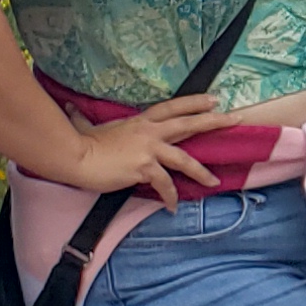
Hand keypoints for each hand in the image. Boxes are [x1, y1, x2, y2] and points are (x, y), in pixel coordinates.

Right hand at [35, 95, 225, 203]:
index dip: (194, 102)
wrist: (75, 157)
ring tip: (215, 182)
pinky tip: (172, 207)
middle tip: (236, 119)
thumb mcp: (88, 126)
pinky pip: (164, 184)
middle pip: (188, 124)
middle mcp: (149, 132)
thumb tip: (70, 108)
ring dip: (201, 171)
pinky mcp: (144, 168)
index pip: (173, 107)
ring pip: (184, 158)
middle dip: (213, 121)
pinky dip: (170, 197)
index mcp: (140, 121)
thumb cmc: (80, 143)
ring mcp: (148, 149)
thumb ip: (85, 118)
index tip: (214, 98)